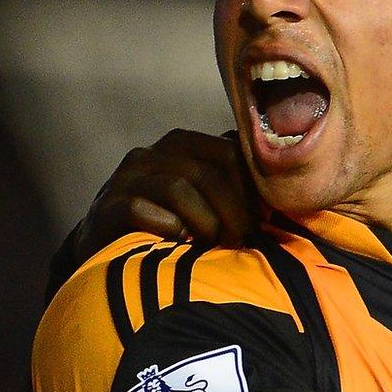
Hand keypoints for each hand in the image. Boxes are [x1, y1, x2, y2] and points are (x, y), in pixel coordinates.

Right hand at [74, 129, 259, 262]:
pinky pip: (144, 211)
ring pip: (179, 189)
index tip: (263, 218)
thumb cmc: (170, 222)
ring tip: (215, 243)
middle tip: (243, 238)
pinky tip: (179, 242)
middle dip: (233, 209)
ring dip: (206, 221)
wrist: (108, 246)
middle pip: (206, 172)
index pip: (229, 152)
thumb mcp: (203, 199)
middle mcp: (152, 155)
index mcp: (181, 145)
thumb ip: (233, 185)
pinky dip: (170, 229)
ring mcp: (127, 179)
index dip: (251, 187)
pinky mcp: (108, 206)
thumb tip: (284, 189)